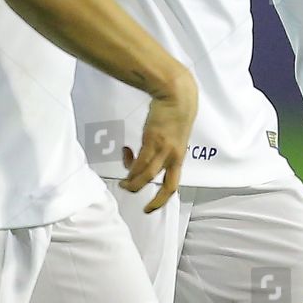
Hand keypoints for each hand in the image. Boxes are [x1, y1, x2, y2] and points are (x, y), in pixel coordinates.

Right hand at [120, 66, 197, 212]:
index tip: (150, 206)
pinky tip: (125, 154)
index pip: (173, 184)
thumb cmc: (176, 112)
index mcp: (179, 157)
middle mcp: (174, 157)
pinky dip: (130, 164)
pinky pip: (139, 161)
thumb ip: (165, 147)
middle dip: (154, 201)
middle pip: (166, 187)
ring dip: (133, 183)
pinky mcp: (152, 140)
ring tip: (123, 183)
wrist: (177, 96)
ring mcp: (164, 150)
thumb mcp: (174, 135)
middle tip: (141, 206)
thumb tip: (149, 153)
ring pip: (147, 176)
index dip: (162, 199)